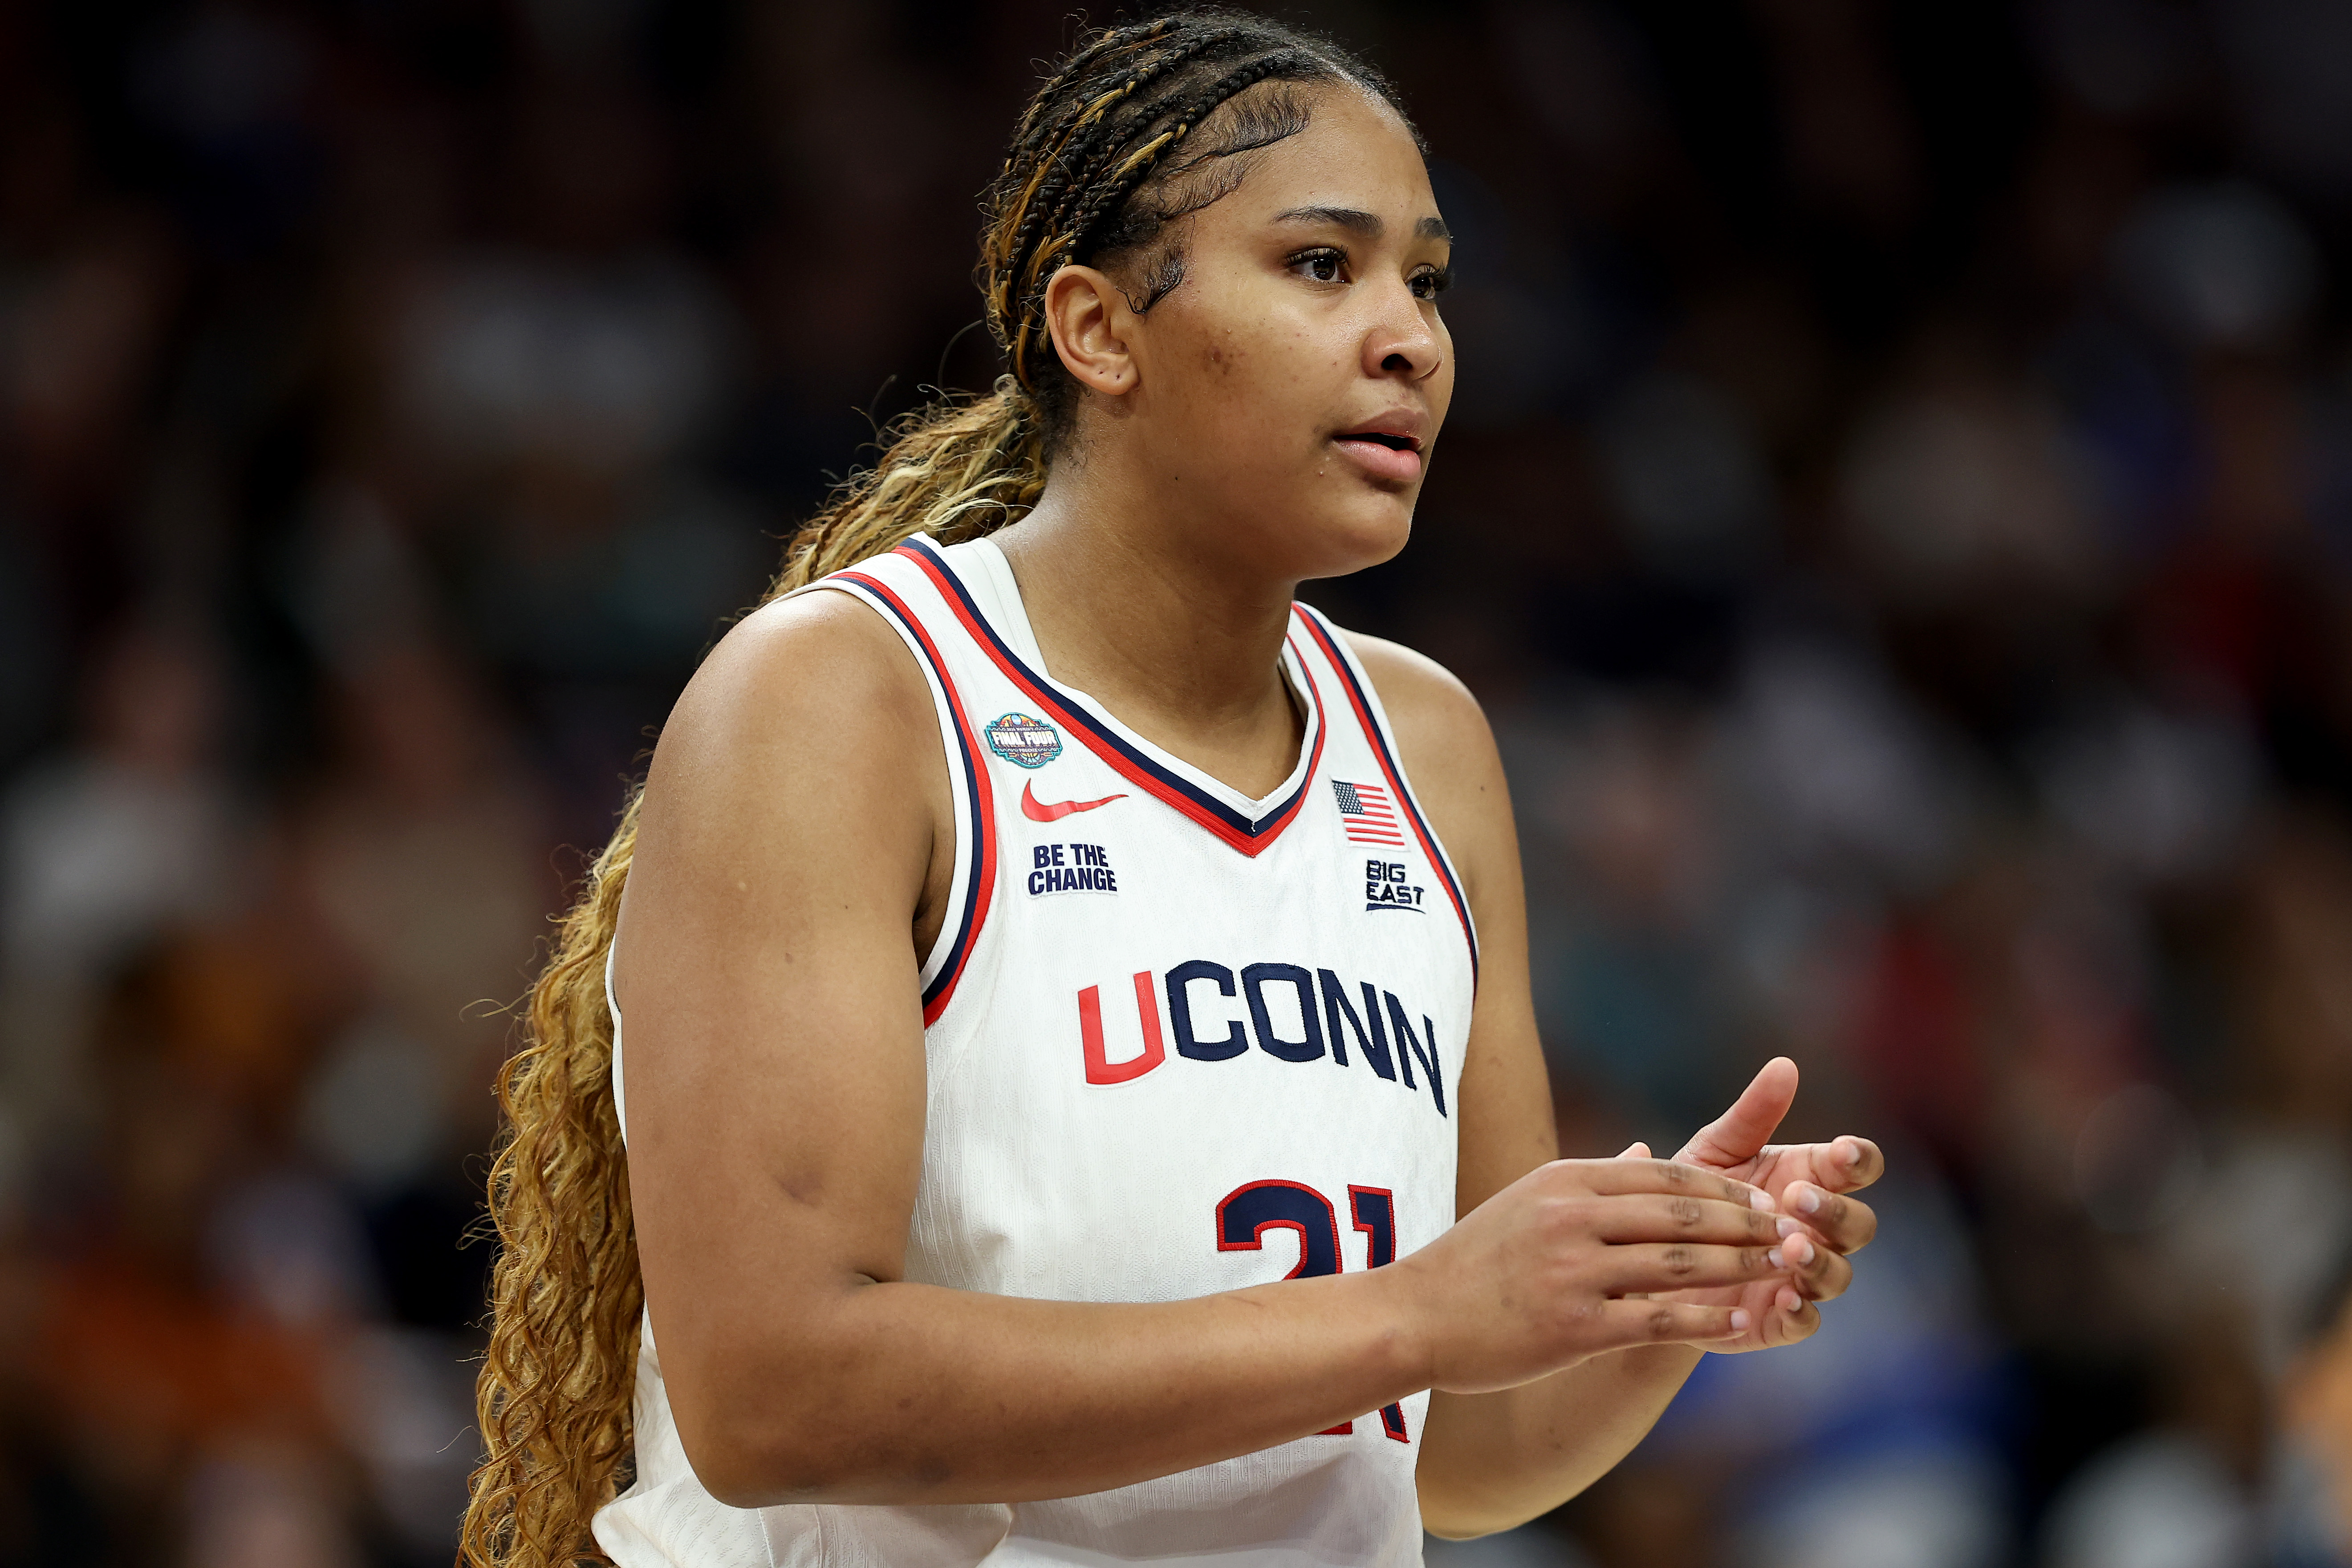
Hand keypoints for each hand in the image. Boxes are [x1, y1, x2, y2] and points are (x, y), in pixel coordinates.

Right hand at [1396, 1156, 1793, 1394]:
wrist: (1414, 1316)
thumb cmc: (1474, 1263)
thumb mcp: (1527, 1203)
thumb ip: (1591, 1183)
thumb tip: (1644, 1152)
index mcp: (1564, 1182)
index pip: (1664, 1175)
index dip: (1724, 1187)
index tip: (1764, 1197)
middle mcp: (1571, 1218)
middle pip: (1683, 1214)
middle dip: (1748, 1221)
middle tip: (1791, 1230)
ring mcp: (1572, 1272)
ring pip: (1680, 1264)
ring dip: (1741, 1267)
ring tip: (1782, 1271)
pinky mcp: (1572, 1327)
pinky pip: (1656, 1320)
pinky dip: (1703, 1321)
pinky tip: (1736, 1324)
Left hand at [1622, 1057, 1881, 1353]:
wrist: (1645, 1257)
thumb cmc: (1690, 1194)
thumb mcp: (1714, 1150)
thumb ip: (1751, 1115)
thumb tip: (1784, 1064)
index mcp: (1809, 1180)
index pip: (1856, 1167)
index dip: (1858, 1160)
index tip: (1841, 1152)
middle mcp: (1817, 1230)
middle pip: (1858, 1223)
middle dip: (1835, 1210)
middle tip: (1799, 1197)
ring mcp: (1802, 1276)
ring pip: (1838, 1273)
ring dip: (1821, 1261)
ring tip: (1792, 1248)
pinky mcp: (1777, 1319)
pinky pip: (1806, 1321)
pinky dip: (1801, 1311)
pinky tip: (1786, 1298)